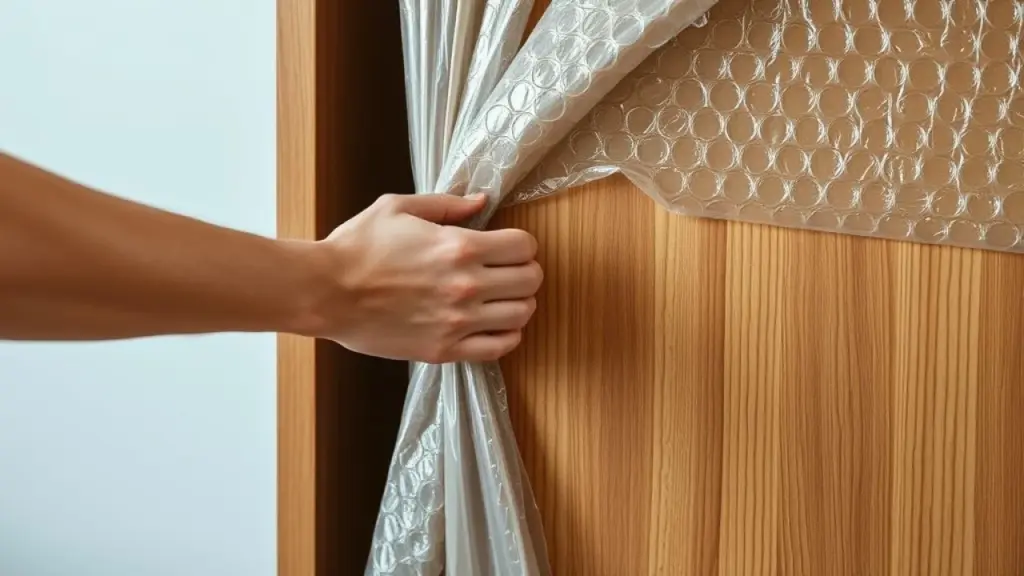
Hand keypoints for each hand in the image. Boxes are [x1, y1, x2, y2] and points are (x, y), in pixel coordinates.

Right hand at [311, 193, 541, 362]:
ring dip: (519, 304)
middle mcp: (466, 285)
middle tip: (510, 272)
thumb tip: (482, 201)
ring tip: (503, 299)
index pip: (525, 246)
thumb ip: (447, 205)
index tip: (509, 247)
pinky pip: (499, 348)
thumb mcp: (399, 208)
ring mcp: (457, 321)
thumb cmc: (357, 247)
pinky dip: (507, 336)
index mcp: (458, 246)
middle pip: (530, 281)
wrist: (325, 293)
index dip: (522, 244)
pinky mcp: (444, 350)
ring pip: (522, 315)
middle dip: (526, 272)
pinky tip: (494, 326)